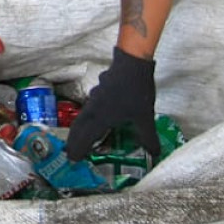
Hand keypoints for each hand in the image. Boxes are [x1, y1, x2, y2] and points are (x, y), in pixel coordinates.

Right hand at [61, 47, 160, 163]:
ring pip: (81, 118)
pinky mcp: (98, 91)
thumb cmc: (136, 91)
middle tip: (69, 152)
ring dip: (78, 130)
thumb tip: (154, 154)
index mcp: (101, 119)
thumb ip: (148, 137)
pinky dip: (86, 119)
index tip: (72, 160)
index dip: (78, 150)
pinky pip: (88, 109)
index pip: (85, 139)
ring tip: (78, 137)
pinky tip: (94, 118)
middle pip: (78, 128)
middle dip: (73, 141)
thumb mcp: (145, 117)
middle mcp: (93, 111)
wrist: (131, 63)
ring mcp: (94, 99)